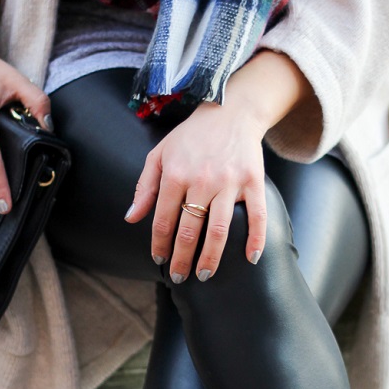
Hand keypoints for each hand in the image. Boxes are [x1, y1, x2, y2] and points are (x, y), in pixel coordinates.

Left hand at [124, 99, 267, 281]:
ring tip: (204, 275)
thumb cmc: (191, 135)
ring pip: (220, 230)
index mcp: (176, 174)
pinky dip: (256, 240)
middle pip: (190, 230)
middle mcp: (202, 180)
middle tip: (179, 277)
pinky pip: (258, 216)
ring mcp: (230, 182)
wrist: (230, 111)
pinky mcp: (253, 181)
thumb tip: (131, 218)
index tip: (160, 260)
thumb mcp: (159, 154)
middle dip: (182, 259)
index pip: (163, 220)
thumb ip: (145, 187)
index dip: (160, 245)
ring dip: (211, 258)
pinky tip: (251, 259)